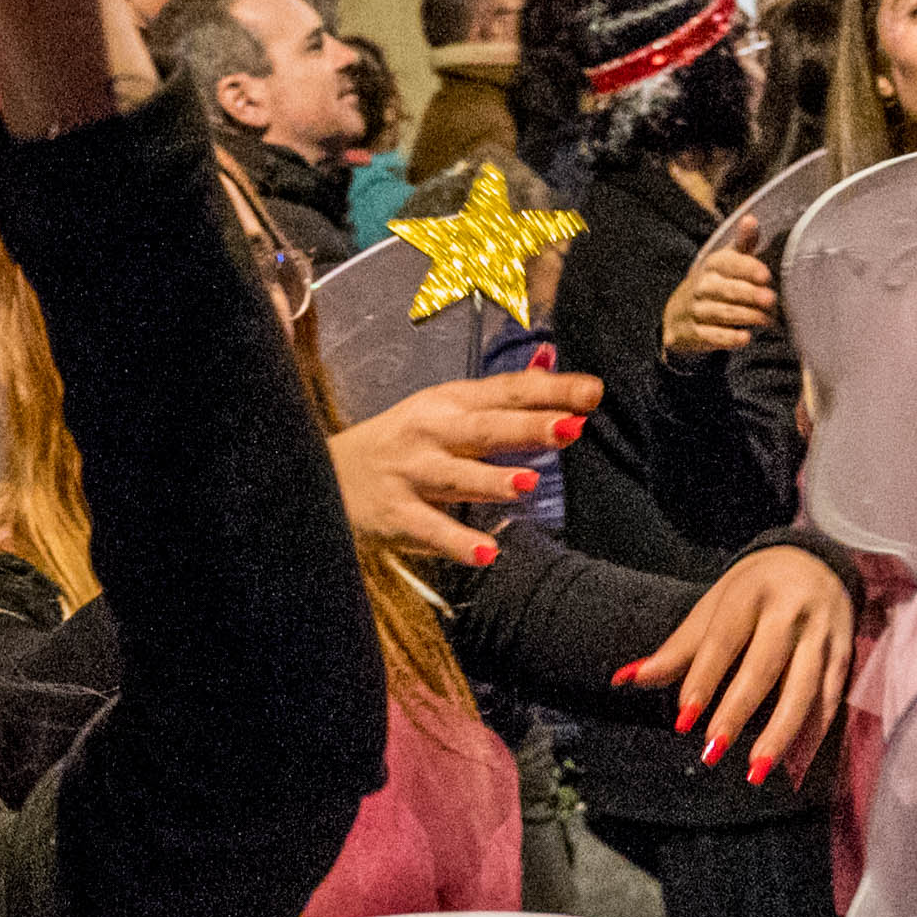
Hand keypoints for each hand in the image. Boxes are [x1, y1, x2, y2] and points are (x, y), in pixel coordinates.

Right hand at [329, 371, 597, 567]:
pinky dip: (456, 542)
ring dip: (491, 479)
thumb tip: (551, 363)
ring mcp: (410, 473)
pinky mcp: (394, 514)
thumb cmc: (400, 443)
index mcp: (449, 403)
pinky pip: (428, 529)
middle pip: (485, 428)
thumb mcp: (443, 410)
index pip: (506, 392)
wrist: (323, 475)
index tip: (593, 393)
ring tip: (527, 483)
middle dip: (527, 427)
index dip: (550, 391)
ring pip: (455, 477)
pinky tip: (487, 553)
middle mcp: (430, 432)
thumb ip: (499, 397)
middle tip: (571, 428)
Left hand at [616, 543, 853, 783]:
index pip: (723, 641)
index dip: (702, 681)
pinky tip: (792, 761)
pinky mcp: (846, 651)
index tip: (683, 720)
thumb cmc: (752, 592)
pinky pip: (830, 697)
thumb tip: (626, 679)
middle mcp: (790, 610)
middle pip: (764, 667)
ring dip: (780, 733)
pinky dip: (813, 731)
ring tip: (755, 769)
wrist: (814, 561)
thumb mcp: (713, 608)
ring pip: (804, 688)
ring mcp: (823, 631)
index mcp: (751, 593)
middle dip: (737, 712)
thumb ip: (676, 650)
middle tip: (712, 751)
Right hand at [671, 220, 773, 353]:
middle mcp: (701, 286)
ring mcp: (694, 310)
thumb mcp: (726, 261)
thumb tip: (751, 218)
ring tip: (768, 321)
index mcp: (712, 264)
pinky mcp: (690, 333)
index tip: (765, 275)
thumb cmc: (714, 284)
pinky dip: (728, 338)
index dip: (747, 269)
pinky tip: (745, 338)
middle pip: (727, 290)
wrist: (678, 315)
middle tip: (771, 300)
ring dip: (746, 317)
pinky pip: (710, 336)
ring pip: (721, 313)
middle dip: (750, 295)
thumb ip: (743, 243)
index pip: (729, 263)